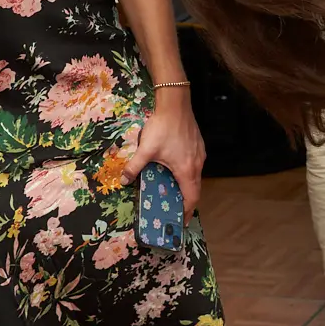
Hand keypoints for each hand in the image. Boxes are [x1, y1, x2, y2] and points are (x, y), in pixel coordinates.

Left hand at [123, 90, 205, 222]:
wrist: (176, 103)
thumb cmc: (163, 127)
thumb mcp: (146, 149)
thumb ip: (134, 166)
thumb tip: (123, 181)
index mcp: (186, 170)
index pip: (191, 197)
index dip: (187, 211)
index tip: (182, 221)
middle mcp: (197, 164)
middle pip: (195, 188)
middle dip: (187, 201)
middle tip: (176, 210)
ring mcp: (200, 154)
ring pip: (196, 176)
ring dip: (188, 186)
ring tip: (175, 192)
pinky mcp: (199, 145)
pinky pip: (196, 165)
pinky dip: (188, 173)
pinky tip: (177, 170)